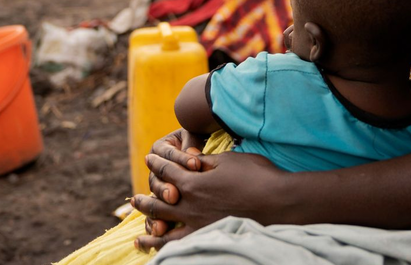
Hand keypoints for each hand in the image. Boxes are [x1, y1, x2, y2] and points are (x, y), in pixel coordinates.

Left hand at [132, 146, 284, 250]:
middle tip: (134, 199)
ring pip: (164, 231)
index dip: (157, 163)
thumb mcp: (228, 160)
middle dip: (144, 200)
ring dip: (149, 231)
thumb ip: (205, 161)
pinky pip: (180, 246)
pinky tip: (162, 252)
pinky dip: (166, 249)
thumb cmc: (255, 176)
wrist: (276, 202)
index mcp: (193, 182)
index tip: (149, 158)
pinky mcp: (208, 237)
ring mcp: (197, 225)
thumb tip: (190, 158)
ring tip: (137, 236)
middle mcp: (190, 205)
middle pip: (158, 203)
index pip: (167, 171)